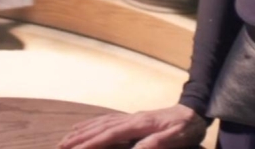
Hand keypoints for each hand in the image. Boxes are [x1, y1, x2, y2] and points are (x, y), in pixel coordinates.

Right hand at [58, 104, 206, 148]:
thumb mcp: (176, 138)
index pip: (110, 135)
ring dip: (81, 131)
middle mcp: (131, 118)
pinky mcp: (132, 118)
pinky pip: (107, 120)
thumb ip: (155, 143)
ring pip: (100, 123)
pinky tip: (84, 128)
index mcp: (139, 124)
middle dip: (78, 138)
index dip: (91, 143)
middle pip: (99, 128)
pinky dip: (92, 124)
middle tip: (59, 146)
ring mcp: (130, 117)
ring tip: (65, 139)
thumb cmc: (186, 128)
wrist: (195, 111)